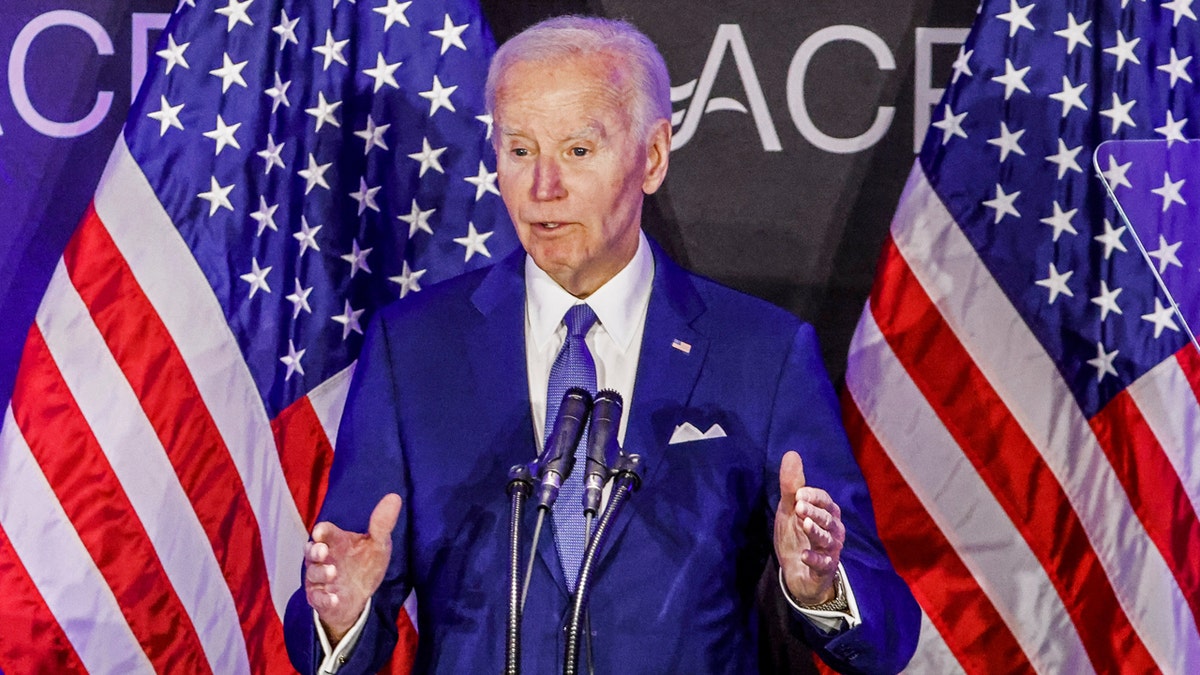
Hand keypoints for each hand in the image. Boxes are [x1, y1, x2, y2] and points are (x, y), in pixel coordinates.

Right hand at [305, 493, 401, 641]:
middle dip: (314, 551)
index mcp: (336, 542)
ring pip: (313, 574)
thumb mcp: (378, 545)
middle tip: (322, 551)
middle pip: (311, 551)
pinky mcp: (319, 598)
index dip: (322, 532)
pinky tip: (333, 599)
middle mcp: (323, 558)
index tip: (321, 532)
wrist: (359, 597)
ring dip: (321, 573)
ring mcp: (319, 578)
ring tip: (332, 573)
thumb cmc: (365, 565)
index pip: (325, 532)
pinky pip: (317, 598)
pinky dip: (324, 598)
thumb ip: (382, 524)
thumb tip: (394, 497)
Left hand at [774, 451, 844, 605]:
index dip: (813, 496)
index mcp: (827, 512)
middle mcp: (834, 529)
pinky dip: (814, 559)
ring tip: (804, 525)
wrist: (797, 572)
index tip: (798, 494)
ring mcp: (831, 550)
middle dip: (814, 512)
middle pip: (827, 518)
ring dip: (816, 531)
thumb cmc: (796, 534)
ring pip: (827, 539)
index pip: (824, 500)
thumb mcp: (790, 509)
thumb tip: (791, 453)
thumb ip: (791, 485)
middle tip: (799, 507)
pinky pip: (822, 563)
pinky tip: (804, 555)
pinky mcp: (825, 568)